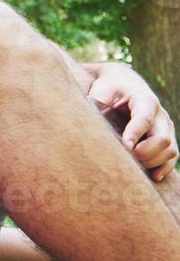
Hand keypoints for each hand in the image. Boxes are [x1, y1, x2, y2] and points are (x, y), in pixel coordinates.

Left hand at [89, 66, 177, 180]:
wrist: (125, 85)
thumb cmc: (110, 89)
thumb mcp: (103, 90)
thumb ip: (97, 102)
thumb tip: (88, 121)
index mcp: (145, 100)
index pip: (144, 119)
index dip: (135, 134)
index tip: (124, 146)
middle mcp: (160, 115)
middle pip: (162, 138)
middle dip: (145, 152)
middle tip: (125, 158)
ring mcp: (166, 127)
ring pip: (170, 150)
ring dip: (153, 162)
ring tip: (133, 167)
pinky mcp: (167, 137)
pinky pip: (172, 156)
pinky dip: (164, 167)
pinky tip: (152, 176)